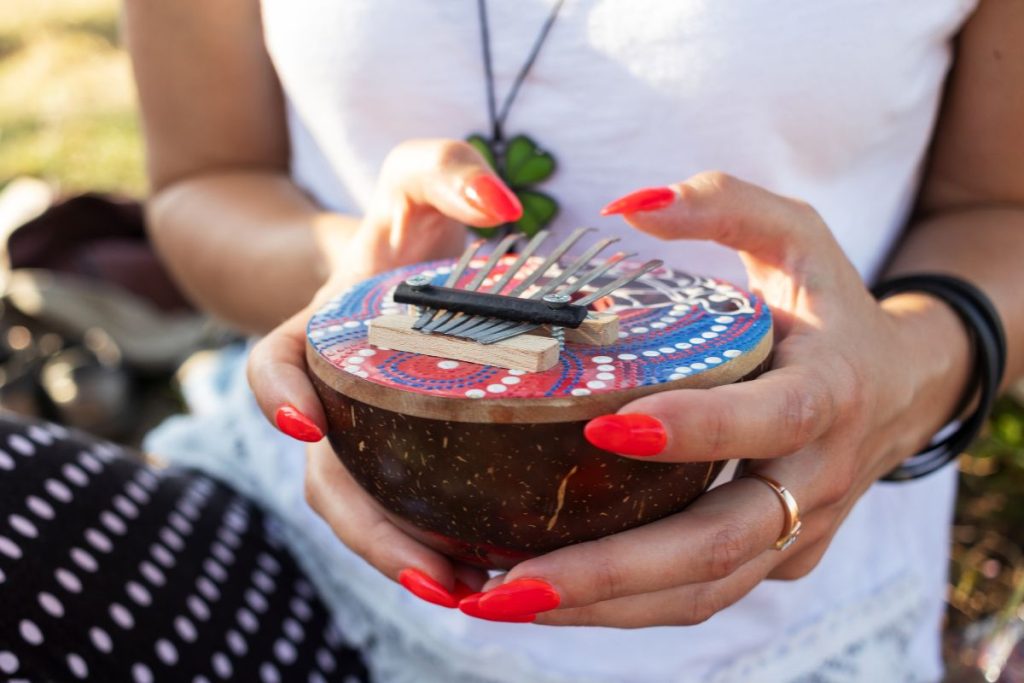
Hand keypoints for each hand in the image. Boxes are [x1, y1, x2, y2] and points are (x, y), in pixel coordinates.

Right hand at [247, 139, 522, 605]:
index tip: (303, 424)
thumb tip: (500, 204)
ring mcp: (370, 434)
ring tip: (471, 595)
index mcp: (318, 334)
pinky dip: (440, 546)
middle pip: (329, 477)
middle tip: (435, 576)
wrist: (413, 265)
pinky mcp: (411, 457)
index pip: (272, 365)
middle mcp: (335, 396)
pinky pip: (412, 511)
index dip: (274, 397)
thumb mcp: (417, 180)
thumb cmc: (408, 225)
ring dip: (407, 559)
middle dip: (370, 532)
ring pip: (369, 509)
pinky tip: (495, 572)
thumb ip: (445, 168)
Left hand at [458, 172, 971, 625]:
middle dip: (611, 571)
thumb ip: (724, 205)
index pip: (768, 421)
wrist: (903, 387)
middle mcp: (815, 478)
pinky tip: (550, 594)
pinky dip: (626, 604)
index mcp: (830, 392)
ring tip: (500, 600)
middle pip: (718, 543)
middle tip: (508, 581)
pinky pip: (702, 594)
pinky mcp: (778, 558)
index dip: (696, 429)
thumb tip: (625, 207)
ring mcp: (798, 530)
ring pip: (704, 590)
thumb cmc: (833, 304)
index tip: (604, 425)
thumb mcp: (798, 234)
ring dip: (603, 607)